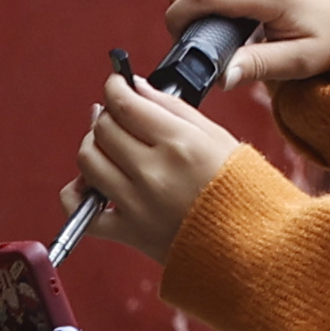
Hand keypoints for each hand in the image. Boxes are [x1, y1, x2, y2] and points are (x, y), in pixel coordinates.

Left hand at [73, 70, 241, 257]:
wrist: (252, 245)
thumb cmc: (241, 190)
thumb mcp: (217, 137)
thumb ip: (172, 109)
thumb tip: (136, 87)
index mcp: (179, 143)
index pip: (124, 103)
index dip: (113, 87)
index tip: (115, 85)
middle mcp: (153, 171)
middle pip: (102, 129)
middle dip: (106, 116)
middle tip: (119, 118)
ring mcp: (137, 203)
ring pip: (87, 161)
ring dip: (92, 147)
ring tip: (110, 148)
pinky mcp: (128, 232)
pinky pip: (81, 211)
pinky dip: (77, 195)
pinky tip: (90, 186)